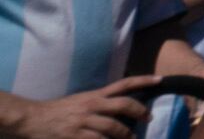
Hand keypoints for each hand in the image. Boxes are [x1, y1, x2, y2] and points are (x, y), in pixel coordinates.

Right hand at [0, 77, 162, 138]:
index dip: (143, 80)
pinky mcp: (75, 136)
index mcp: (95, 95)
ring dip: (126, 134)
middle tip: (148, 118)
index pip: (124, 84)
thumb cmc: (60, 110)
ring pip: (113, 127)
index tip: (160, 80)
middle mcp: (92, 105)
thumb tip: (123, 107)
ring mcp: (84, 121)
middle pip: (124, 105)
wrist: (33, 119)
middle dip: (140, 111)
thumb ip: (101, 102)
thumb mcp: (82, 100)